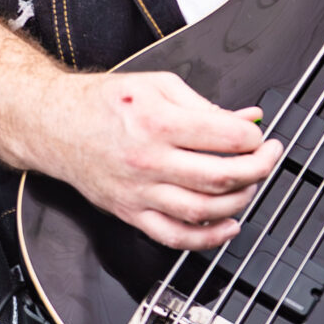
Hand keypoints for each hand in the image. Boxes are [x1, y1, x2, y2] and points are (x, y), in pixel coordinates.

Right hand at [43, 69, 282, 250]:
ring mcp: (140, 193)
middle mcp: (150, 161)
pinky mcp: (131, 213)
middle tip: (268, 157)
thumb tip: (246, 119)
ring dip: (240, 200)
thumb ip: (206, 104)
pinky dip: (208, 238)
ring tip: (250, 184)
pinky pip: (176, 237)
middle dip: (258, 168)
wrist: (54, 125)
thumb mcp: (158, 85)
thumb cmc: (103, 102)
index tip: (260, 135)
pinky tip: (228, 226)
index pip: (225, 138)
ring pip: (204, 210)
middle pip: (221, 176)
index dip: (254, 138)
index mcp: (158, 121)